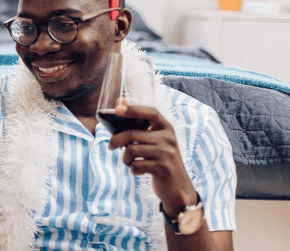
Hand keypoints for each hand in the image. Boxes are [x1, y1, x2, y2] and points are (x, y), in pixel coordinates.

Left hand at [107, 98, 197, 216]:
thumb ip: (138, 123)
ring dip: (125, 158)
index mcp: (167, 128)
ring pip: (132, 150)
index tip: (117, 108)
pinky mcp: (163, 168)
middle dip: (116, 140)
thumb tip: (120, 101)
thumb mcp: (154, 140)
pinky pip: (136, 165)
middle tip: (111, 146)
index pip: (151, 112)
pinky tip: (139, 171)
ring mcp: (167, 153)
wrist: (178, 188)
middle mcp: (169, 138)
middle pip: (132, 134)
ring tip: (128, 161)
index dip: (134, 109)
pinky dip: (133, 169)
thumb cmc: (160, 160)